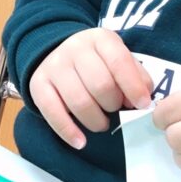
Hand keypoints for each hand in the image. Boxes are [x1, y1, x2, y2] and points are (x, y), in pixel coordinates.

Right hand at [29, 28, 153, 149]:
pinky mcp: (38, 84)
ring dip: (96, 120)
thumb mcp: (119, 58)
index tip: (142, 105)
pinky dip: (68, 131)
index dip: (133, 87)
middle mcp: (74, 48)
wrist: (58, 50)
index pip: (119, 62)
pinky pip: (52, 112)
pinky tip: (80, 142)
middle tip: (116, 109)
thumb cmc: (98, 60)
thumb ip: (135, 76)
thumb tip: (142, 99)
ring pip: (79, 102)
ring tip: (101, 123)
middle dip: (113, 105)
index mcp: (100, 39)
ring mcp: (54, 65)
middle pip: (100, 85)